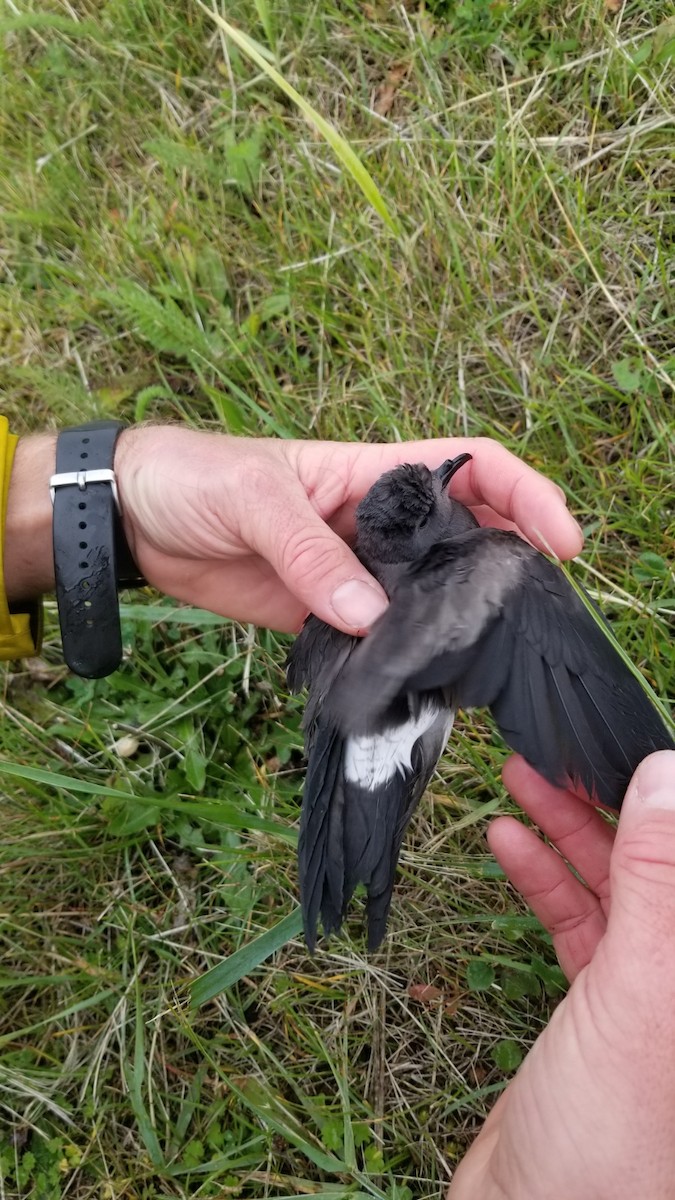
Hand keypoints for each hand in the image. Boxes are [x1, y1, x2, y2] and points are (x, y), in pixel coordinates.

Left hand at [113, 427, 582, 631]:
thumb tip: (369, 614)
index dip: (526, 494)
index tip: (560, 541)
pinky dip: (395, 660)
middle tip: (528, 616)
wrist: (135, 519)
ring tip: (479, 661)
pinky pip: (374, 640)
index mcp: (373, 473)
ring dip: (451, 623)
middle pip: (464, 538)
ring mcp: (352, 573)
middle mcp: (375, 524)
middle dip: (504, 568)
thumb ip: (310, 554)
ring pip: (424, 596)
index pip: (472, 467)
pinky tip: (410, 685)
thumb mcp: (254, 499)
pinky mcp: (321, 617)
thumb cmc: (195, 478)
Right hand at [449, 750, 674, 1199]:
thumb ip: (657, 883)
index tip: (627, 735)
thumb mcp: (640, 996)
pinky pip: (580, 925)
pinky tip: (509, 842)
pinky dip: (545, 879)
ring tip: (522, 774)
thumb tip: (669, 774)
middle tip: (561, 746)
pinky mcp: (599, 1015)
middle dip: (614, 800)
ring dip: (571, 831)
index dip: (670, 796)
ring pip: (619, 888)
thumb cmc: (608, 1147)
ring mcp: (649, 996)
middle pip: (662, 866)